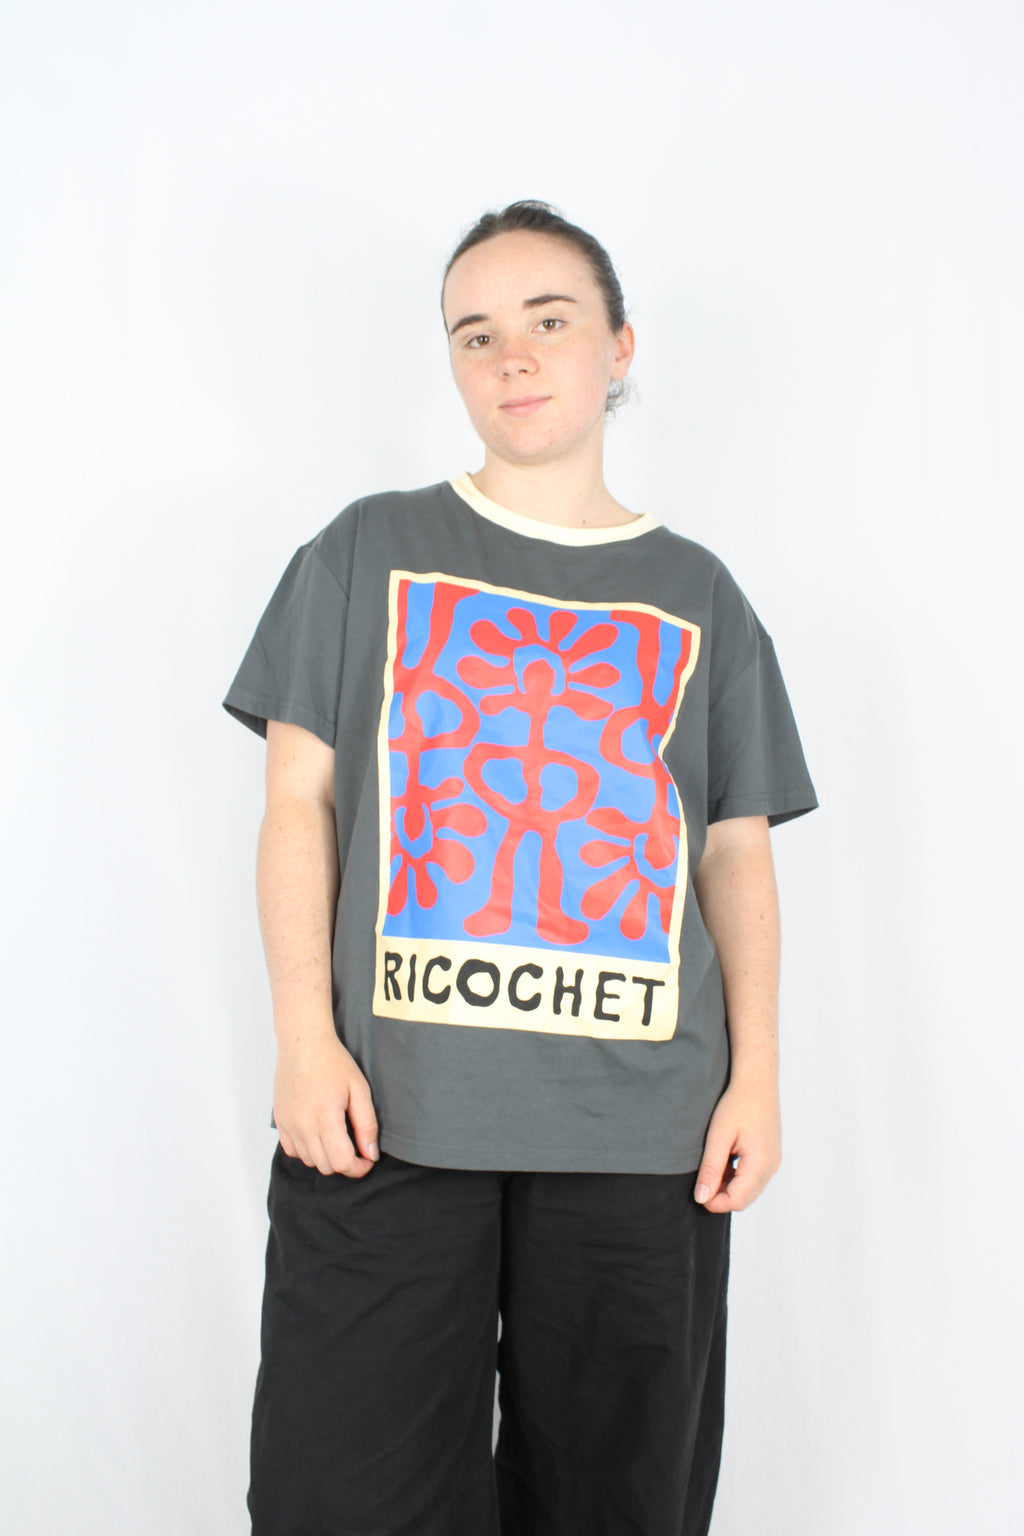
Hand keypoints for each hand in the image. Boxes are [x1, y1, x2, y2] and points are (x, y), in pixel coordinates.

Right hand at [273, 1030, 379, 1178]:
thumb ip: (367, 1125)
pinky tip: (319, 1134)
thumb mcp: (359, 1089)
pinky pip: (293, 1151)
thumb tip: (370, 1154)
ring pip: (309, 1161)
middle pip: (326, 1166)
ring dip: (326, 1157)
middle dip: (346, 1163)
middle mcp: (303, 1125)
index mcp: (325, 1117)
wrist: (303, 1043)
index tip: (368, 1159)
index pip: (343, 1163)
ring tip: (338, 1136)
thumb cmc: (333, 1062)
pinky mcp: (280, 1122)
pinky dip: (308, 1150)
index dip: (359, 1168)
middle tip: (357, 1147)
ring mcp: (288, 1125)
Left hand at [693, 1075, 781, 1212]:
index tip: (696, 1192)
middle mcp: (772, 1167)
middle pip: (744, 1199)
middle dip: (721, 1197)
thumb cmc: (738, 1103)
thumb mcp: (718, 1136)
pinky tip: (724, 1161)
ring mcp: (773, 1162)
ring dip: (728, 1187)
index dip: (714, 1203)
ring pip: (749, 1190)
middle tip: (702, 1181)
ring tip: (712, 1167)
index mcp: (760, 1164)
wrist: (757, 1081)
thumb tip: (701, 1197)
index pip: (736, 1201)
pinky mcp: (771, 1156)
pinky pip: (754, 1178)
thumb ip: (711, 1169)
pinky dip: (737, 1178)